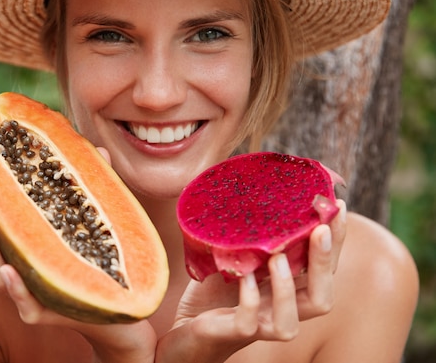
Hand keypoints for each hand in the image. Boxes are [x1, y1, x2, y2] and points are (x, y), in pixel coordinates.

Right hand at [0, 150, 157, 362]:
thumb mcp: (89, 217)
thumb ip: (89, 186)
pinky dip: (14, 286)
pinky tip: (8, 268)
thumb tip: (100, 150)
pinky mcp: (42, 311)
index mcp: (15, 242)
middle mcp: (12, 264)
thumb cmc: (95, 255)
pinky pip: (24, 302)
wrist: (115, 301)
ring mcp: (23, 290)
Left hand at [156, 198, 346, 362]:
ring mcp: (258, 325)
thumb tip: (263, 192)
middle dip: (325, 264)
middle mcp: (281, 311)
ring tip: (278, 258)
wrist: (186, 328)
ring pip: (290, 321)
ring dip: (287, 289)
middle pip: (321, 298)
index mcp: (288, 291)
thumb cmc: (215, 292)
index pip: (323, 269)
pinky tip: (243, 279)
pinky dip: (248, 300)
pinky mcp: (233, 333)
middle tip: (321, 229)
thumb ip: (254, 238)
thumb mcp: (238, 258)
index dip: (337, 242)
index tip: (339, 207)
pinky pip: (247, 322)